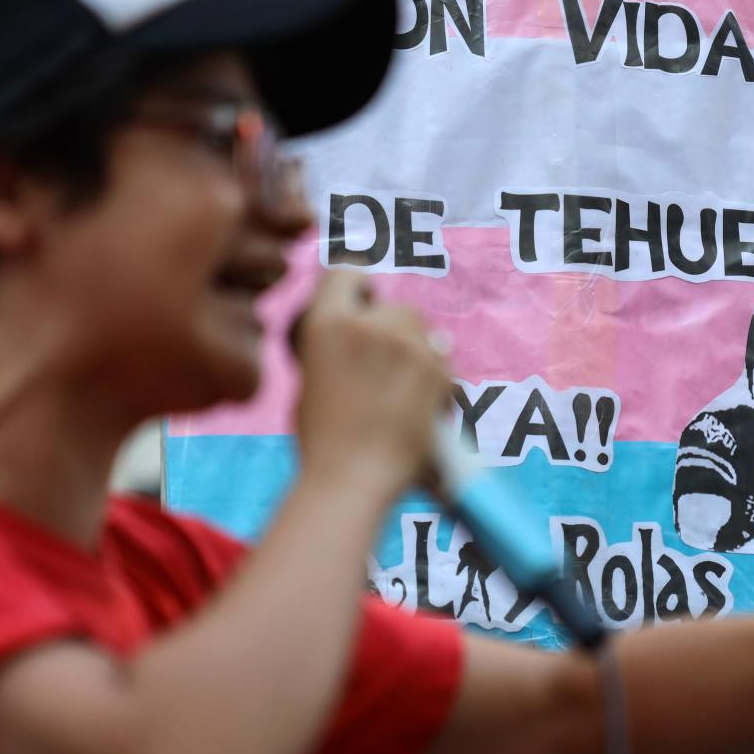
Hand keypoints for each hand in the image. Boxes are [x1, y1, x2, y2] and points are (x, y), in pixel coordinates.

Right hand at [294, 270, 450, 506]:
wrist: (351, 481)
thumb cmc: (322, 442)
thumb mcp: (310, 379)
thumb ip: (334, 346)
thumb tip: (356, 338)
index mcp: (327, 323)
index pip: (346, 271)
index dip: (356, 287)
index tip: (361, 304)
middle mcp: (370, 325)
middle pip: (395, 306)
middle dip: (393, 330)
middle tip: (383, 369)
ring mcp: (409, 347)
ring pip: (426, 333)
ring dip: (418, 353)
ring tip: (401, 393)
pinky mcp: (438, 372)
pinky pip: (443, 362)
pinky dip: (436, 380)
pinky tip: (419, 409)